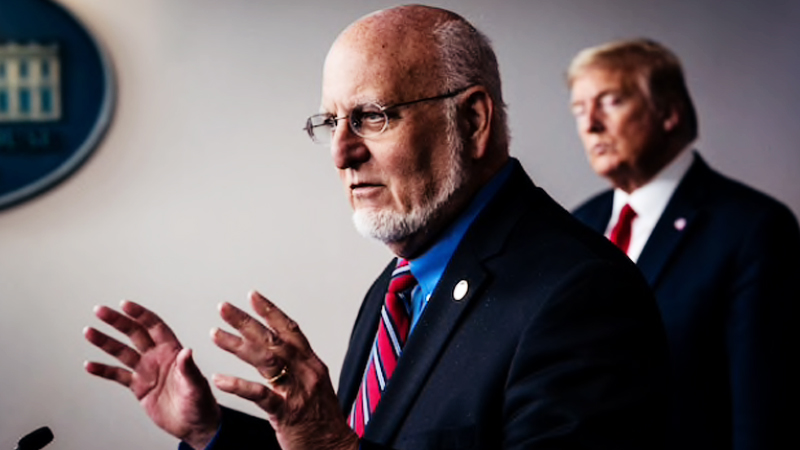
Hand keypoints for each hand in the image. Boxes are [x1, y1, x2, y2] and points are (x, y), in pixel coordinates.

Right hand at [84, 301, 220, 449]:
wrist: (193, 426)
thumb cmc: (201, 403)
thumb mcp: (196, 385)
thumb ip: (188, 368)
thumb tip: (187, 351)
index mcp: (172, 351)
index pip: (154, 326)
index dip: (140, 314)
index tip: (125, 305)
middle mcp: (157, 357)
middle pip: (134, 334)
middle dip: (118, 322)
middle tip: (101, 311)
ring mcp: (146, 371)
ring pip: (122, 352)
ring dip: (105, 342)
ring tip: (89, 332)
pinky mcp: (138, 387)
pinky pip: (118, 376)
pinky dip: (103, 371)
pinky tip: (90, 365)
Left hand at [211, 291, 358, 449]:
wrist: (335, 448)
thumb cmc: (323, 421)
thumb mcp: (315, 386)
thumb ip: (300, 368)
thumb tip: (282, 350)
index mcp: (313, 364)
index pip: (290, 330)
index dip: (270, 311)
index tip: (252, 295)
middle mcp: (307, 372)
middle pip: (273, 340)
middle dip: (246, 321)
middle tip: (223, 308)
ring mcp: (298, 392)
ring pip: (265, 360)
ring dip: (237, 345)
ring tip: (215, 334)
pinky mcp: (288, 413)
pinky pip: (260, 395)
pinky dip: (238, 385)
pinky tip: (219, 379)